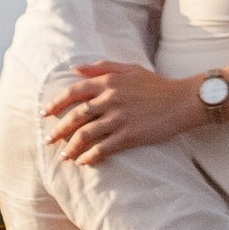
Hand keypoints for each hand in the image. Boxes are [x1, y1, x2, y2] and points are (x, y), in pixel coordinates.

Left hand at [45, 62, 205, 163]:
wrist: (183, 101)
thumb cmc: (156, 85)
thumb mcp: (129, 68)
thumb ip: (101, 67)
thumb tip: (74, 69)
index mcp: (109, 81)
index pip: (74, 92)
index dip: (56, 103)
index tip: (45, 113)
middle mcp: (110, 99)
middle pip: (75, 116)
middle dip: (58, 130)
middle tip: (48, 140)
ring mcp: (120, 118)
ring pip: (86, 134)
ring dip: (71, 147)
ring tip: (63, 156)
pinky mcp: (130, 135)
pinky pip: (103, 148)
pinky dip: (90, 156)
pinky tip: (83, 162)